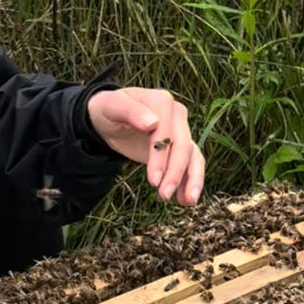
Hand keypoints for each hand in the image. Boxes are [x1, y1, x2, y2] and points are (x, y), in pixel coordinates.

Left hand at [86, 87, 204, 205]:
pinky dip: (191, 181)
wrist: (109, 117)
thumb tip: (153, 123)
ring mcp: (180, 130)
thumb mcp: (112, 106)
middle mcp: (176, 114)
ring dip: (192, 179)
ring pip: (193, 155)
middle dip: (175, 173)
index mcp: (161, 101)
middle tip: (163, 196)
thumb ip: (130, 111)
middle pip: (182, 145)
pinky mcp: (179, 146)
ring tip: (186, 202)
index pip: (166, 130)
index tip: (152, 180)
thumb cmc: (109, 109)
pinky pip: (192, 163)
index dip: (161, 156)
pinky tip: (185, 199)